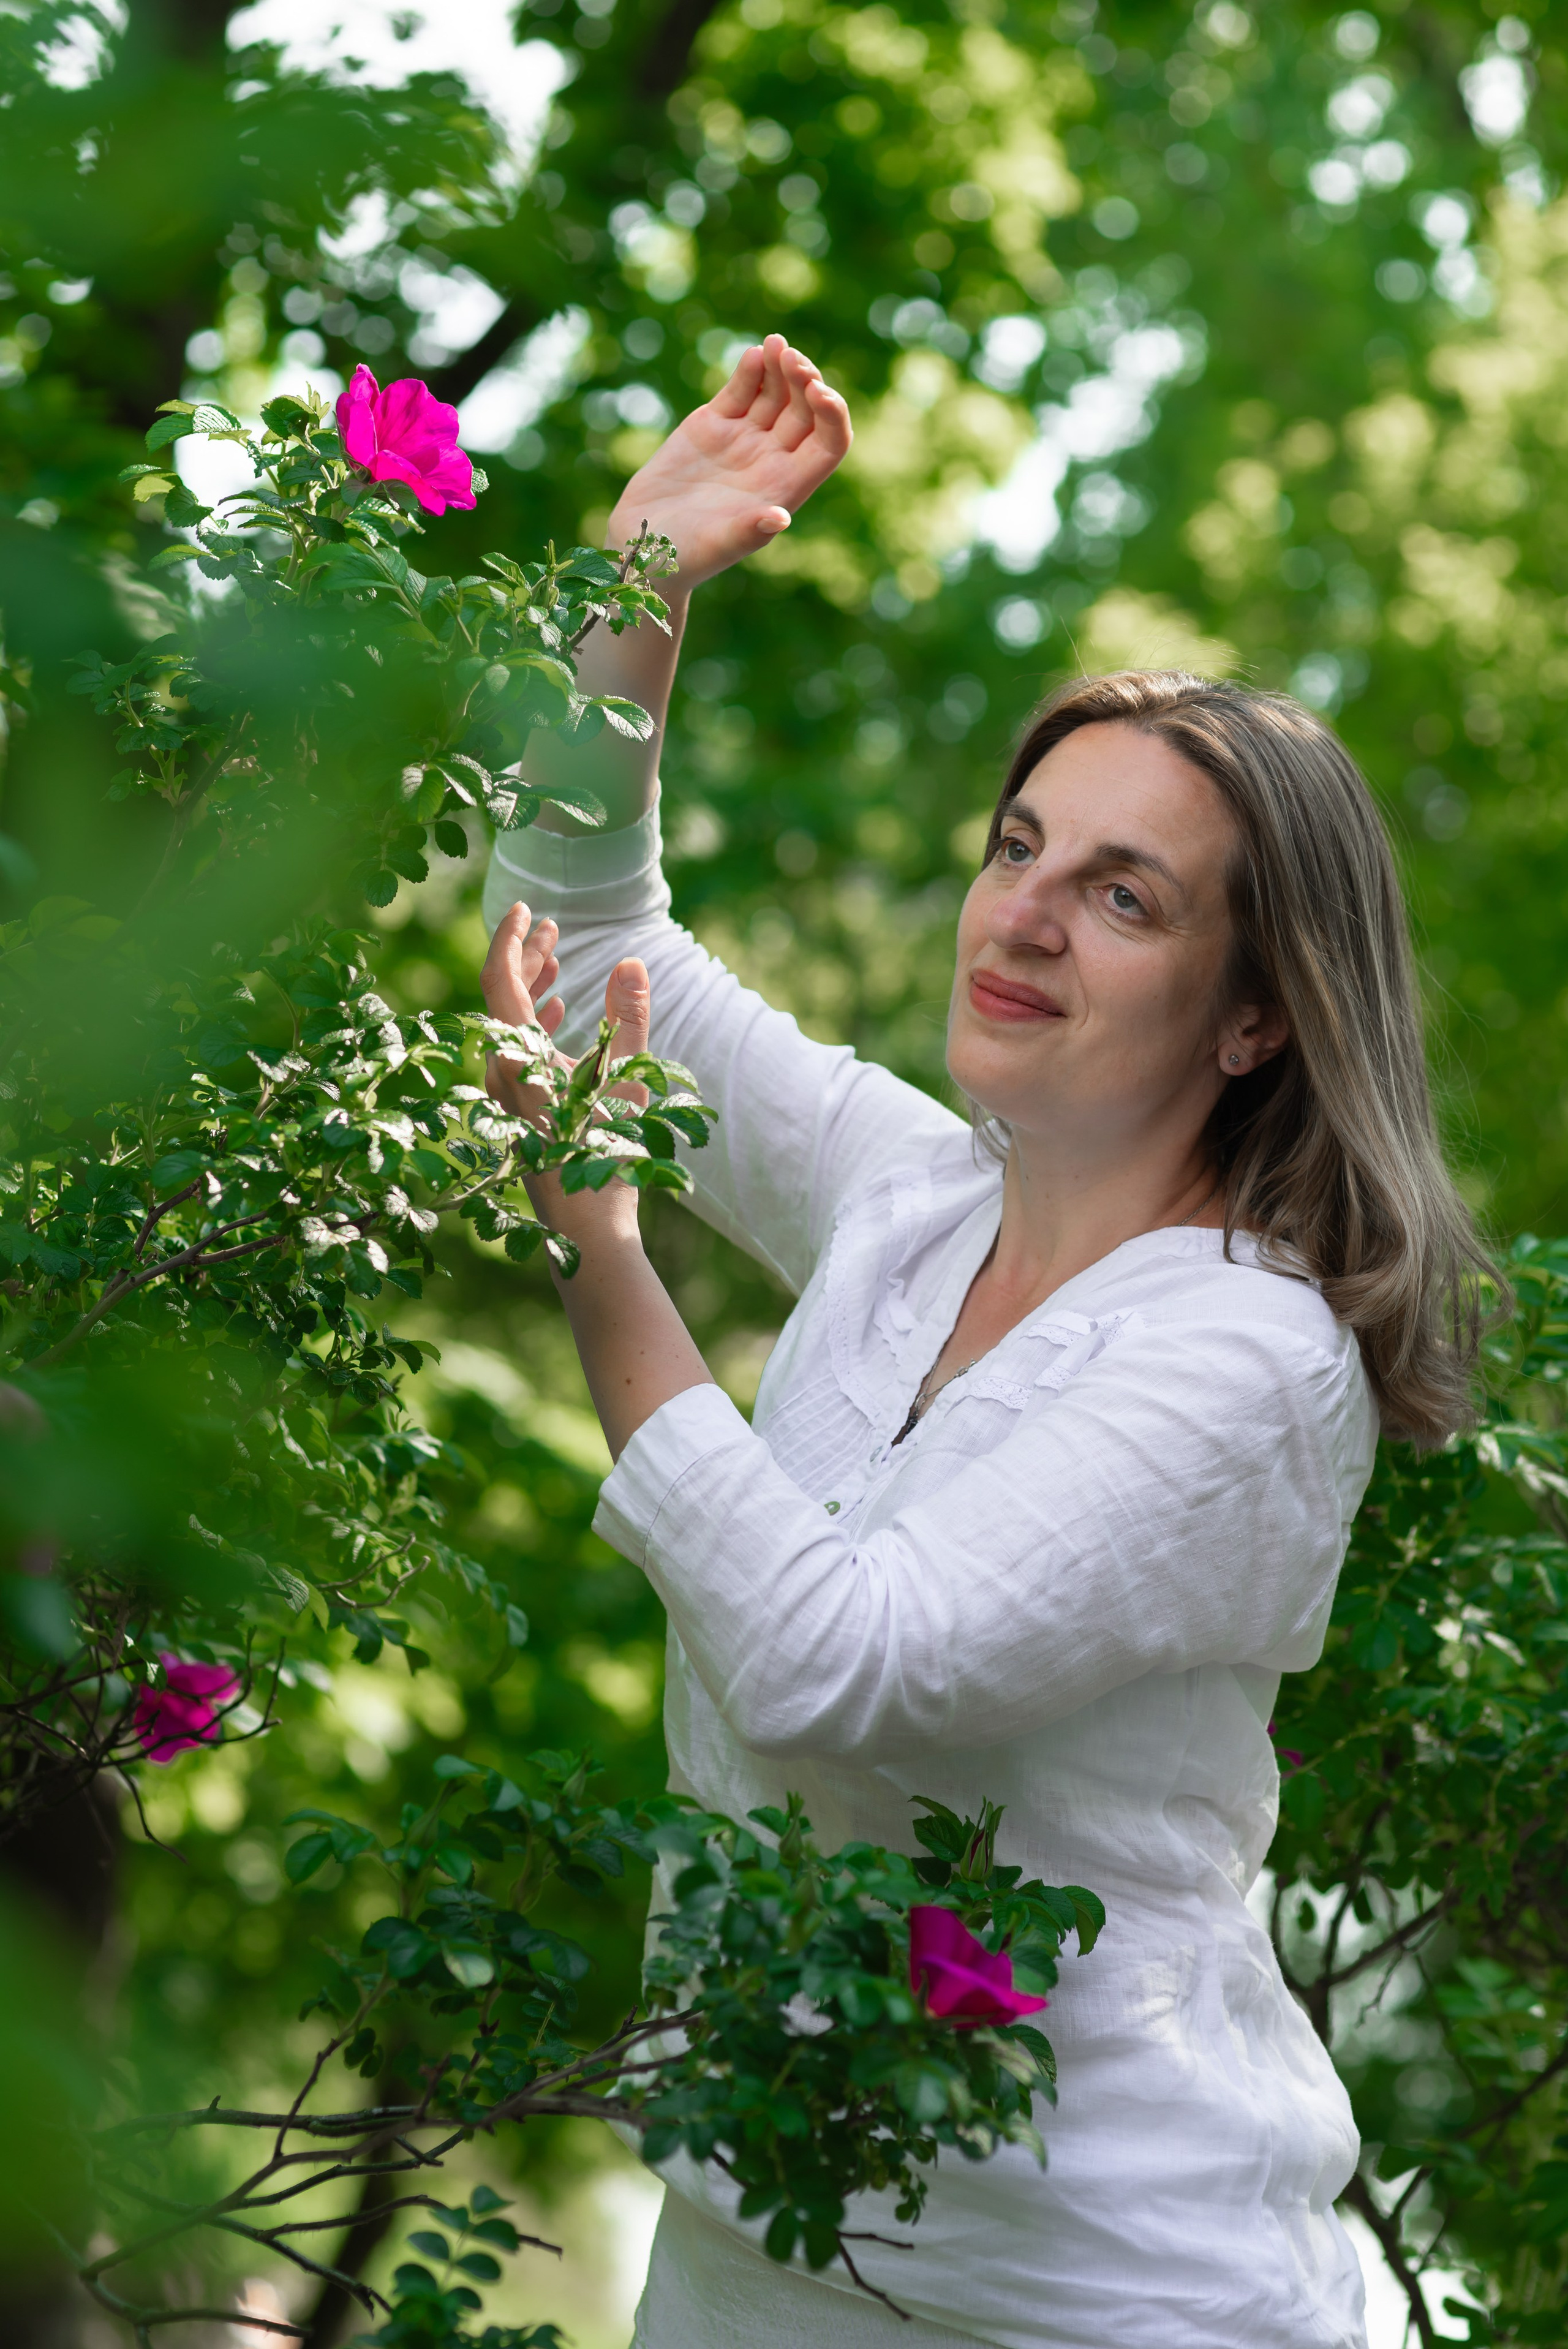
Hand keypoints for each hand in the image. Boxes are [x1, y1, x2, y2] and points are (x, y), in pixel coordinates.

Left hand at [481, 900, 651, 1245]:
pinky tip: (558, 1014)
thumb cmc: (608, 1157)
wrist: (585, 1229)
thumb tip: (629, 961)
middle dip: (526, 956)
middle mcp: (501, 1071)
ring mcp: (505, 1093)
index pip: (499, 979)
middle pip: (501, 997)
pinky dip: (533, 1023)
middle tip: (552, 928)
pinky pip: (514, 1051)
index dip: (511, 937)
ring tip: (558, 960)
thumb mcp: (627, 1079)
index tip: (529, 909)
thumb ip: (629, 1017)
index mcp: (518, 1057)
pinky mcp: (516, 1109)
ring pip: (508, 1024)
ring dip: (531, 988)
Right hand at [608, 333, 851, 591]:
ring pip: (777, 393)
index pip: (829, 444)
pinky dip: (750, 370)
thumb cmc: (684, 555)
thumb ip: (748, 531)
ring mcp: (745, 439)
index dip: (832, 416)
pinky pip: (741, 390)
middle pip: (806, 411)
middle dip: (806, 381)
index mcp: (786, 487)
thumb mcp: (717, 545)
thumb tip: (780, 518)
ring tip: (775, 345)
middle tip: (792, 359)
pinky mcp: (714, 425)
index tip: (820, 392)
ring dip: (781, 367)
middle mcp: (772, 460)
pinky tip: (755, 354)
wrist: (641, 543)